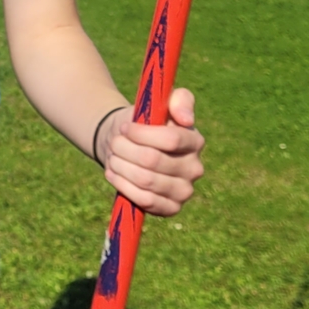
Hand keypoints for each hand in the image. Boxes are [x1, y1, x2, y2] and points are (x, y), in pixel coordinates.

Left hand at [100, 88, 205, 215]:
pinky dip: (124, 186)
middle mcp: (195, 169)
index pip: (170, 139)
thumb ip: (179, 100)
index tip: (125, 128)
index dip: (141, 134)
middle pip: (152, 160)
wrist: (130, 147)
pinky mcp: (170, 208)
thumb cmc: (146, 123)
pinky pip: (145, 201)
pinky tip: (114, 174)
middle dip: (125, 149)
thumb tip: (186, 119)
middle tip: (115, 142)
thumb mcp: (160, 103)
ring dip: (121, 166)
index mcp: (195, 141)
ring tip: (113, 156)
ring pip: (145, 181)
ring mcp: (184, 191)